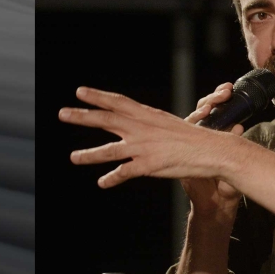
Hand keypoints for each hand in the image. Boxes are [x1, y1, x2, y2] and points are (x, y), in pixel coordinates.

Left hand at [58, 87, 241, 205]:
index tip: (80, 91)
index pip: (119, 102)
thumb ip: (152, 126)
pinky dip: (111, 178)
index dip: (98, 96)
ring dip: (89, 154)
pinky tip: (102, 183)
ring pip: (110, 150)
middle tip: (62, 112)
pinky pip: (124, 172)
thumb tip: (140, 125)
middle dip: (83, 116)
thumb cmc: (195, 139)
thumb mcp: (170, 125)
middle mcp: (143, 128)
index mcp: (148, 116)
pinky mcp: (149, 165)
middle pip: (107, 120)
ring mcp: (144, 147)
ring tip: (73, 157)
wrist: (212, 149)